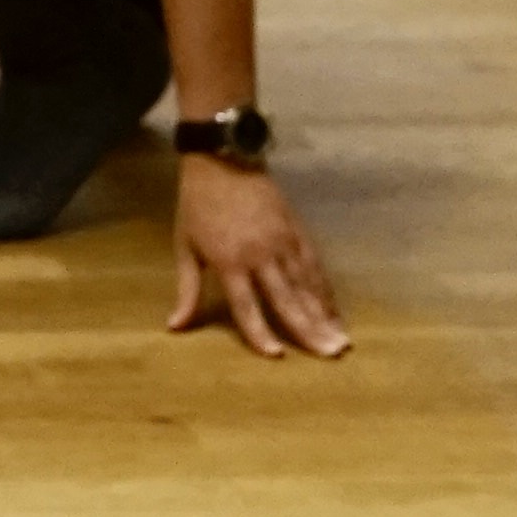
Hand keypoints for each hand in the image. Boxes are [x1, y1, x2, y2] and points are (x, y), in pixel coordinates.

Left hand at [168, 159, 350, 359]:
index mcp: (229, 260)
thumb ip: (186, 290)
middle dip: (308, 330)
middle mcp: (260, 254)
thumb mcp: (185, 247)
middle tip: (330, 356)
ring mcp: (283, 242)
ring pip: (307, 285)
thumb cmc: (198, 206)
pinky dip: (326, 291)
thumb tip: (175, 327)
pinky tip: (336, 312)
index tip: (276, 356)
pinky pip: (315, 267)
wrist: (222, 160)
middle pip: (286, 299)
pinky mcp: (297, 231)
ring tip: (341, 342)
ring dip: (325, 315)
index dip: (259, 332)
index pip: (246, 304)